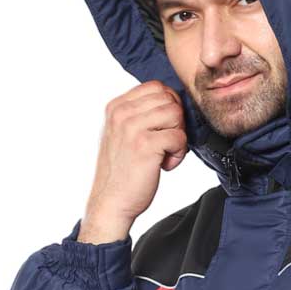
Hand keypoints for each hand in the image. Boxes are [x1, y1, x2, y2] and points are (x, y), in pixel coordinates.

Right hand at [78, 81, 188, 241]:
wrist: (111, 202)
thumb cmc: (121, 172)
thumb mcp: (121, 134)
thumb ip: (137, 115)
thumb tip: (170, 102)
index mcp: (116, 107)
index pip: (156, 87)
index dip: (169, 105)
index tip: (164, 128)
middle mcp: (122, 113)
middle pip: (169, 99)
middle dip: (176, 121)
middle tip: (166, 143)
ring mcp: (132, 127)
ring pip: (176, 114)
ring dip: (178, 136)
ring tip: (166, 154)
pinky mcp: (145, 144)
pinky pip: (179, 137)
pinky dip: (179, 154)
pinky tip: (165, 166)